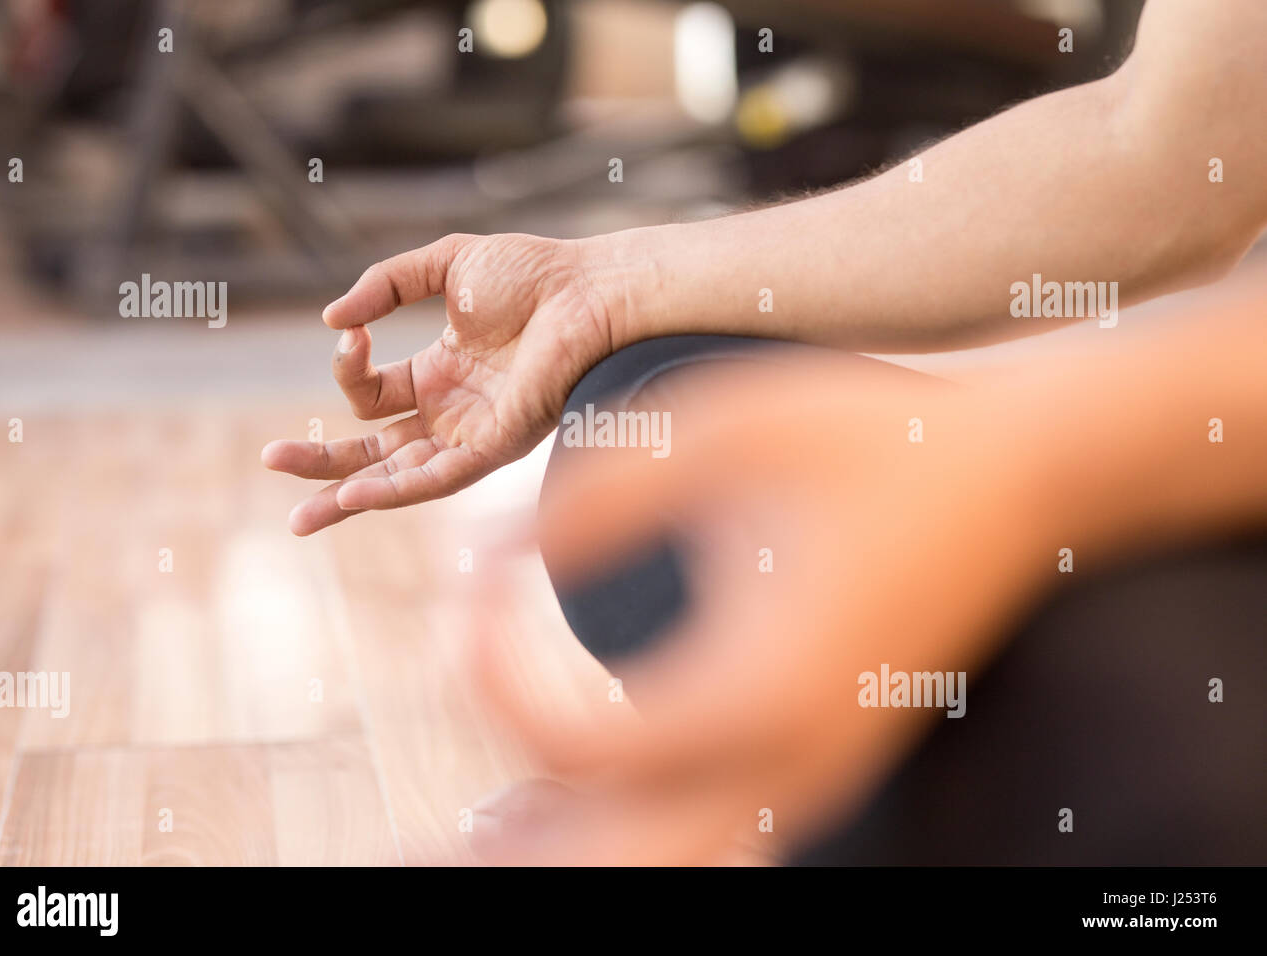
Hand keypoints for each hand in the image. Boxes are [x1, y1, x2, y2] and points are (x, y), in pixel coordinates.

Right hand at [262, 232, 619, 534]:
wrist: (589, 289)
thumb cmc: (532, 274)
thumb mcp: (443, 266)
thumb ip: (384, 285)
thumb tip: (333, 321)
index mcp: (439, 374)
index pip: (371, 393)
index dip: (348, 367)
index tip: (351, 332)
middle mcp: (452, 412)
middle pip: (374, 450)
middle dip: (323, 462)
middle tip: (272, 462)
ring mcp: (472, 434)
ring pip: (398, 477)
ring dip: (348, 496)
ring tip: (300, 516)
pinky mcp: (497, 446)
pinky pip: (439, 479)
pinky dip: (396, 490)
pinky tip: (354, 498)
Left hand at [470, 357, 1057, 863]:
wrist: (1015, 475)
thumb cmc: (877, 438)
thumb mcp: (724, 432)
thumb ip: (598, 498)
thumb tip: (496, 560)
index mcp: (760, 688)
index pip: (580, 738)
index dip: (493, 668)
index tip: (467, 585)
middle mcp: (787, 761)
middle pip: (617, 862)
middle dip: (509, 850)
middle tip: (411, 843)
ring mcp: (809, 772)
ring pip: (660, 859)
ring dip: (560, 845)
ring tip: (469, 829)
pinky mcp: (817, 755)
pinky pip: (702, 822)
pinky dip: (617, 826)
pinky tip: (547, 801)